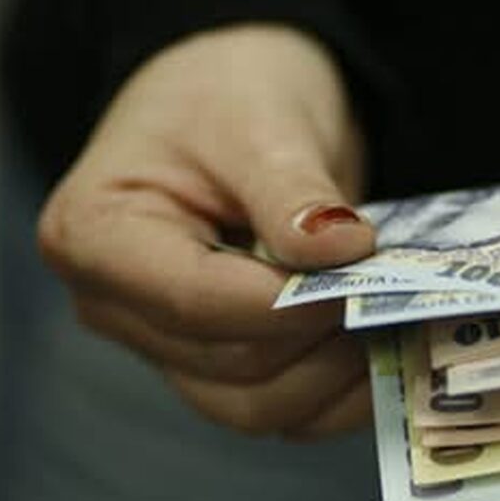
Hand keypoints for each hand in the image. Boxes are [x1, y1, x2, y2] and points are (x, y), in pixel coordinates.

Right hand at [37, 25, 375, 438]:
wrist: (236, 99)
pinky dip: (341, 395)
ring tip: (405, 326)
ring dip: (341, 379)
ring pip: (259, 406)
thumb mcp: (259, 121)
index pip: (194, 301)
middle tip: (403, 300)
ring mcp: (169, 346)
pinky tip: (391, 352)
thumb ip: (291, 191)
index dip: (287, 303)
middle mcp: (119, 308)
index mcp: (95, 236)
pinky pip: (283, 407)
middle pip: (232, 367)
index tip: (362, 272)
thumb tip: (342, 249)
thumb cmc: (227, 93)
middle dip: (324, 340)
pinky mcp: (221, 363)